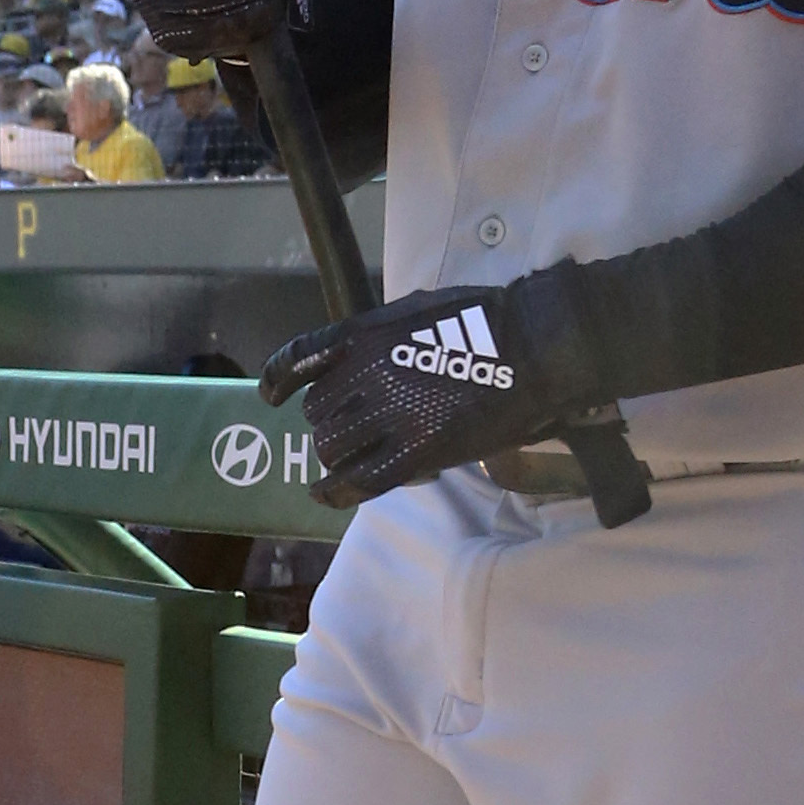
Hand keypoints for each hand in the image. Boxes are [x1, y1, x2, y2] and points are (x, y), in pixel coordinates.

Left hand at [262, 269, 643, 512]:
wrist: (533, 347)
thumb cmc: (486, 323)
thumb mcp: (418, 310)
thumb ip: (380, 336)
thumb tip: (359, 359)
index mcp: (365, 332)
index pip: (301, 357)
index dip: (279, 378)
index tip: (270, 395)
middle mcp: (366, 372)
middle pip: (318, 410)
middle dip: (330, 421)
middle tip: (353, 428)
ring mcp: (390, 414)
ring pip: (332, 445)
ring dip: (337, 452)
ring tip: (354, 456)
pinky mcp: (416, 452)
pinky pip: (359, 481)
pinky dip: (333, 491)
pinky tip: (323, 493)